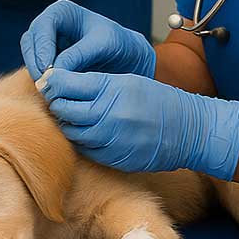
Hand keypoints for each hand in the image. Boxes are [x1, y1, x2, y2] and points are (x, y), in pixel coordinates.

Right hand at [21, 0, 155, 81]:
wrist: (126, 58)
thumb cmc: (118, 44)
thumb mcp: (102, 45)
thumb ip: (79, 55)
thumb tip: (52, 71)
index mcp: (62, 11)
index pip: (43, 26)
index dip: (42, 47)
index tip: (48, 69)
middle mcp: (49, 24)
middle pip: (30, 41)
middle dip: (35, 63)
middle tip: (44, 84)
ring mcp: (46, 43)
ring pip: (30, 57)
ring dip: (36, 74)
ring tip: (50, 90)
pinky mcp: (47, 61)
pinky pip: (36, 70)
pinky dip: (42, 80)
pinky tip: (53, 92)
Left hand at [37, 69, 238, 179]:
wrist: (188, 130)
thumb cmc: (158, 100)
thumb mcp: (129, 80)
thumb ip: (97, 83)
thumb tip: (62, 82)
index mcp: (113, 88)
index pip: (67, 84)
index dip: (54, 81)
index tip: (51, 80)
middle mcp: (109, 114)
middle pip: (64, 109)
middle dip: (56, 102)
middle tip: (56, 97)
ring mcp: (110, 139)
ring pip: (71, 131)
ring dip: (67, 122)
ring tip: (72, 114)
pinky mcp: (113, 158)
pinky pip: (85, 149)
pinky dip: (82, 140)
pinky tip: (87, 131)